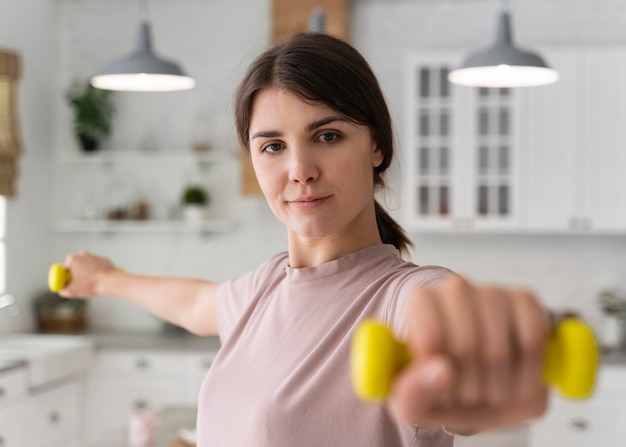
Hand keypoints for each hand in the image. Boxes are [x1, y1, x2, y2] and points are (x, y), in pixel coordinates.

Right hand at [57, 251, 117, 298]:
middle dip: (77, 275)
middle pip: (76, 267)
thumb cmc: (90, 285)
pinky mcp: (105, 260)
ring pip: (88, 267)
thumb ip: (62, 290)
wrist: (111, 281)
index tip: (70, 284)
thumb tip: (62, 290)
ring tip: (92, 283)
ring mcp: (95, 256)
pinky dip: (98, 273)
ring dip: (88, 274)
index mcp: (72, 258)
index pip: (65, 270)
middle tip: (81, 285)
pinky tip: (101, 280)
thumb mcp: (71, 291)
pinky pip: (98, 267)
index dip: (66, 278)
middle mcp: (83, 254)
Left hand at [389, 274, 549, 433]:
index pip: (430, 338)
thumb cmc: (438, 390)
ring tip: (489, 394)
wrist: (478, 389)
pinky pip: (532, 341)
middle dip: (468, 388)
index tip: (440, 391)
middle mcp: (454, 289)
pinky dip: (528, 376)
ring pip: (499, 349)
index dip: (439, 376)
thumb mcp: (412, 403)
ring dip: (498, 389)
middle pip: (465, 346)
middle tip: (465, 396)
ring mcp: (492, 292)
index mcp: (419, 305)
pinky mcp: (526, 301)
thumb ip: (413, 392)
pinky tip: (516, 385)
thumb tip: (441, 372)